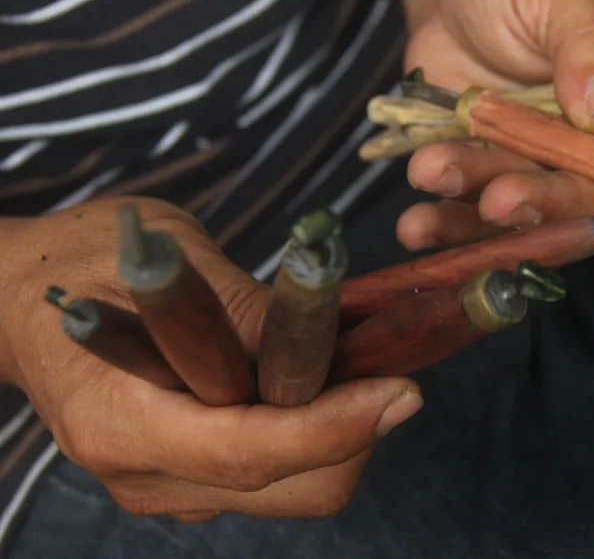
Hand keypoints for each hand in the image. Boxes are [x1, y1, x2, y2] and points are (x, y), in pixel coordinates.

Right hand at [0, 198, 421, 520]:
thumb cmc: (82, 261)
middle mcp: (144, 475)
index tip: (403, 391)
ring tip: (352, 366)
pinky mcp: (186, 481)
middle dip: (354, 433)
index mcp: (120, 420)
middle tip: (387, 365)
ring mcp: (164, 488)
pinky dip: (313, 438)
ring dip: (341, 435)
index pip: (246, 452)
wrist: (18, 302)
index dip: (334, 426)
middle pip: (290, 490)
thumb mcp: (165, 254)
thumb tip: (329, 335)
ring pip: (293, 492)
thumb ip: (242, 305)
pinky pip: (273, 478)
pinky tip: (313, 382)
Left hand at [397, 0, 593, 249]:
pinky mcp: (504, 177)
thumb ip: (589, 40)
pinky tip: (416, 222)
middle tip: (508, 198)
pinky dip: (449, 225)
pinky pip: (487, 218)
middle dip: (562, 204)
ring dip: (492, 210)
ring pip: (548, 212)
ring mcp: (561, 164)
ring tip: (439, 177)